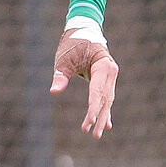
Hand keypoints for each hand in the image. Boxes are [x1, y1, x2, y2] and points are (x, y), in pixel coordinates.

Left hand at [50, 23, 116, 137]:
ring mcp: (111, 76)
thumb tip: (54, 90)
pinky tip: (106, 124)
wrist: (82, 32)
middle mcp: (111, 71)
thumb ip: (60, 75)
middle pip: (105, 98)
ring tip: (96, 133)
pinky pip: (106, 97)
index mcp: (103, 66)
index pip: (98, 91)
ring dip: (102, 117)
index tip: (88, 122)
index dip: (93, 108)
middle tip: (92, 133)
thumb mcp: (63, 59)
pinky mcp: (107, 79)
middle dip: (98, 116)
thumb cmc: (71, 45)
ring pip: (107, 100)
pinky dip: (105, 110)